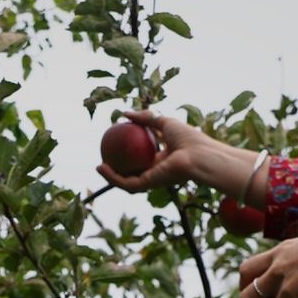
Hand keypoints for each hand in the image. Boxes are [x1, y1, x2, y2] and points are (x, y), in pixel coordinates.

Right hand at [96, 111, 216, 193]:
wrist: (200, 155)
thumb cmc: (188, 138)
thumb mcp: (164, 121)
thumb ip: (146, 118)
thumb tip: (125, 113)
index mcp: (163, 159)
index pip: (143, 159)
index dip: (129, 154)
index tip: (115, 144)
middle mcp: (157, 172)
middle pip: (134, 173)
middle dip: (119, 170)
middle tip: (104, 158)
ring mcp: (153, 180)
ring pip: (127, 182)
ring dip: (111, 177)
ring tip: (98, 166)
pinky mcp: (149, 185)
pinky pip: (126, 183)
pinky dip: (112, 177)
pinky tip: (101, 167)